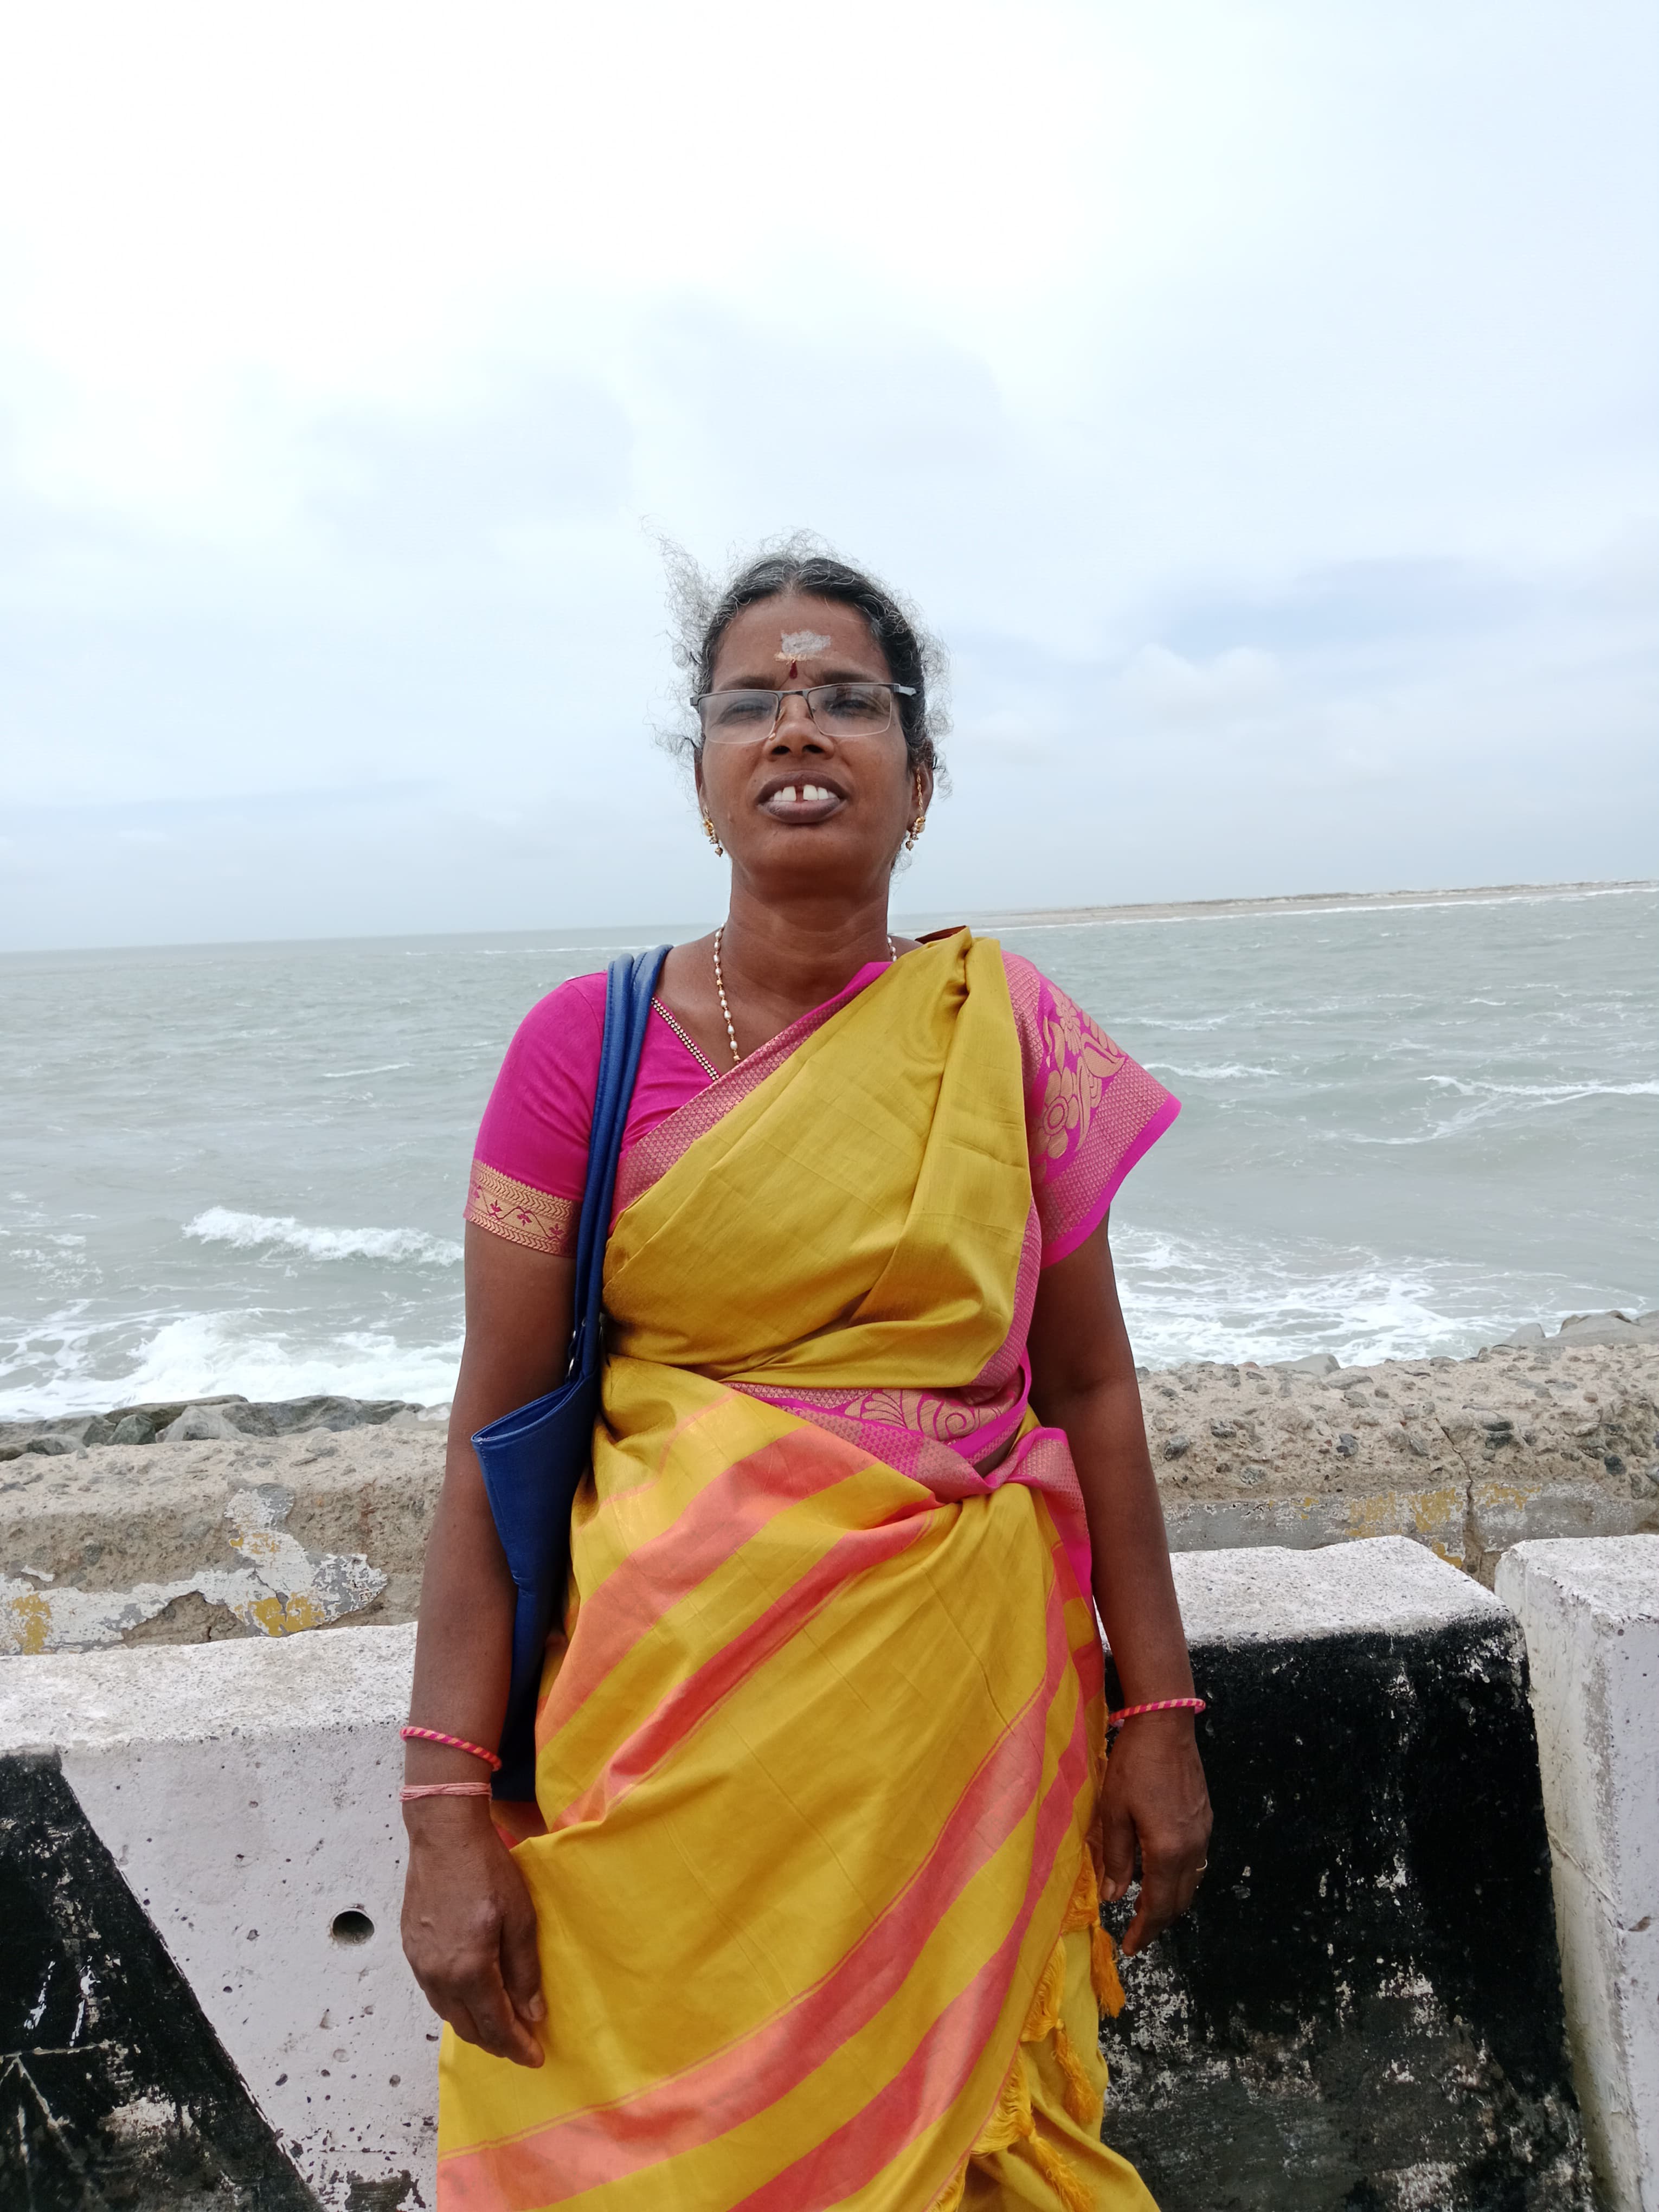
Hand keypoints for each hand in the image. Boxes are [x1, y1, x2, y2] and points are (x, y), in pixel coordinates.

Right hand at [401, 1799, 545, 2065]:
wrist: (444, 1836)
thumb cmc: (488, 1871)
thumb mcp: (520, 1918)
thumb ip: (524, 1971)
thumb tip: (532, 2015)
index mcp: (470, 1970)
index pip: (496, 2024)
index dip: (517, 2046)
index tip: (536, 2058)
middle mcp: (440, 1976)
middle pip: (469, 2028)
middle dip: (496, 2043)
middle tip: (521, 2047)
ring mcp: (421, 1965)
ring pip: (449, 2014)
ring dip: (474, 2027)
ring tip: (499, 2028)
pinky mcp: (411, 1951)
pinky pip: (435, 1994)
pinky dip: (456, 2006)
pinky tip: (471, 2000)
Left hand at [1099, 1712, 1212, 1957]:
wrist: (1166, 1724)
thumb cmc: (1133, 1765)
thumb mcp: (1114, 1811)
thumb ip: (1117, 1857)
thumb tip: (1114, 1896)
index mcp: (1168, 1850)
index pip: (1159, 1906)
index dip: (1144, 1931)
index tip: (1130, 1948)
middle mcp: (1192, 1848)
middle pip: (1180, 1901)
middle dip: (1159, 1922)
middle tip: (1138, 1934)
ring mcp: (1203, 1833)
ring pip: (1192, 1883)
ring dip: (1172, 1901)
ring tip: (1148, 1908)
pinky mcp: (1205, 1818)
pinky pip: (1196, 1862)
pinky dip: (1180, 1878)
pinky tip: (1162, 1873)